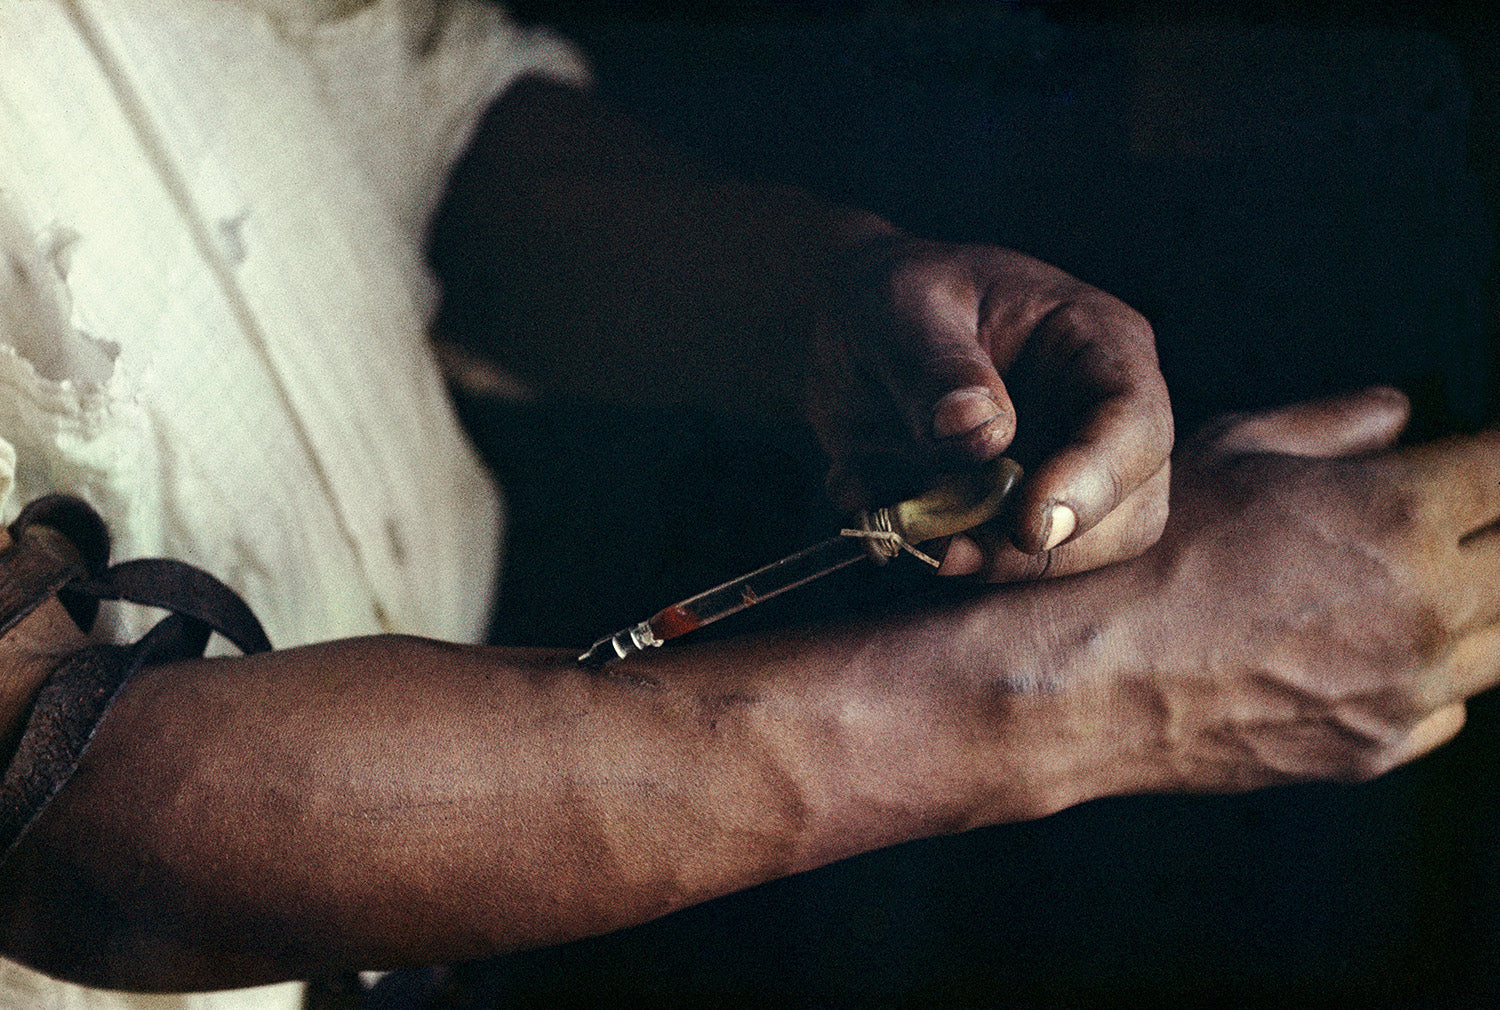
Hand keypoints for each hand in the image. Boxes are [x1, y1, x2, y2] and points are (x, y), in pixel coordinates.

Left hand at [809, 235, 1170, 580]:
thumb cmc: (890, 301)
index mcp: (1097, 345)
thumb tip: (983, 432)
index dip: (1094, 484)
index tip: (1026, 525)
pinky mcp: (1016, 520)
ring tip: (923, 542)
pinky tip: (900, 530)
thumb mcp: (900, 307)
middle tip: (955, 549)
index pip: (1136, 424)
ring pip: (1079, 556)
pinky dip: (958, 565)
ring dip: (1001, 568)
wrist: (848, 340)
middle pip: (1131, 512)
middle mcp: (1099, 420)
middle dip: (1049, 549)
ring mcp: (1063, 476)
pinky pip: (1011, 569)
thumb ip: (937, 364)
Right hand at [1083, 387, 1493, 793]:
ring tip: (1434, 579)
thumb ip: (1331, 424)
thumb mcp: (1230, 452)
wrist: (1090, 679)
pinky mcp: (1378, 750)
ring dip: (1483, 602)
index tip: (1487, 452)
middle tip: (1473, 513)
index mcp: (1402, 513)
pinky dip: (1439, 671)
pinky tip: (1385, 647)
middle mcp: (1430, 606)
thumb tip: (1400, 411)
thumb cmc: (1147, 554)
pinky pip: (1451, 706)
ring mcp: (1411, 689)